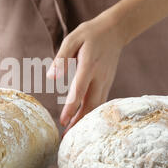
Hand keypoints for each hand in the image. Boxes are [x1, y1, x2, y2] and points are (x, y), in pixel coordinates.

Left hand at [47, 11, 125, 133]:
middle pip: (90, 104)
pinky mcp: (107, 82)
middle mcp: (99, 76)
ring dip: (86, 120)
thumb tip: (51, 77)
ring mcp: (106, 80)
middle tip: (67, 137)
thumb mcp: (72, 39)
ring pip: (97, 105)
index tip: (63, 121)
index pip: (79, 90)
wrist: (116, 30)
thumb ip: (61, 58)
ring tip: (73, 133)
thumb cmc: (90, 33)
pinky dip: (92, 113)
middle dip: (79, 122)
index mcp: (89, 65)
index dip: (71, 107)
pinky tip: (84, 121)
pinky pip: (100, 101)